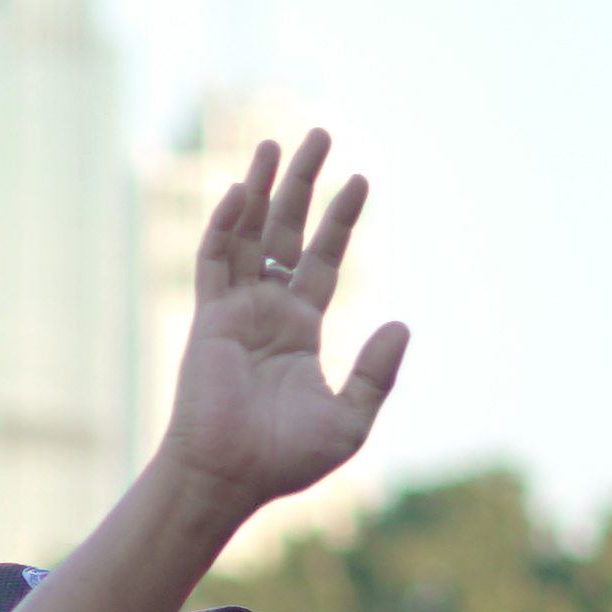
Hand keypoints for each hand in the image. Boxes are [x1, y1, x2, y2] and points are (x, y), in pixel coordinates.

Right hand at [145, 133, 405, 515]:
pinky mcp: (209, 320)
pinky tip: (238, 193)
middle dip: (301, 184)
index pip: (322, 258)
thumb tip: (401, 325)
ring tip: (273, 142)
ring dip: (259, 189)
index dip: (340, 219)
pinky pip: (215, 262)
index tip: (361, 179)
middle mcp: (266, 311)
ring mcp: (235, 311)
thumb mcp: (350, 418)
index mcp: (299, 329)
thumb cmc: (285, 458)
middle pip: (285, 231)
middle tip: (318, 134)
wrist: (231, 477)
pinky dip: (224, 227)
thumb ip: (376, 373)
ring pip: (248, 234)